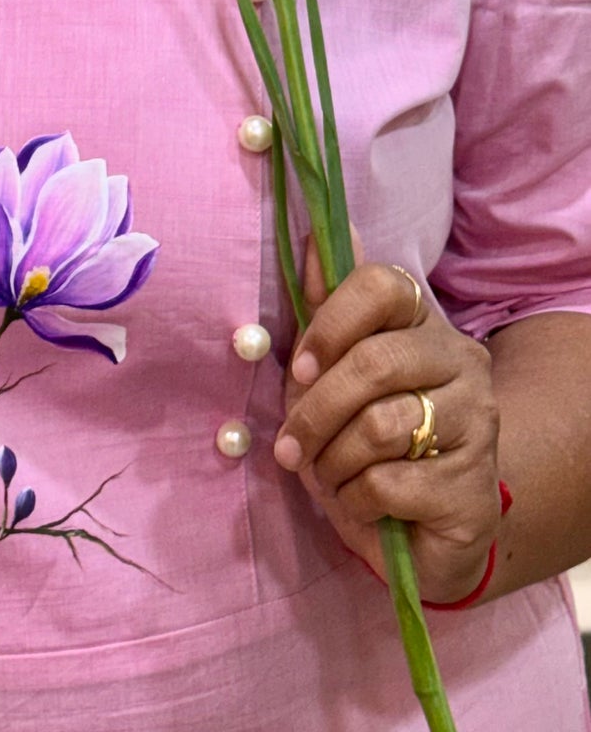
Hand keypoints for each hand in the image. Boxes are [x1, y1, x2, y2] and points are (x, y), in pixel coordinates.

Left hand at [272, 237, 501, 603]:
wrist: (422, 533)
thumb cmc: (368, 443)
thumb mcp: (335, 374)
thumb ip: (326, 308)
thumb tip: (312, 234)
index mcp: (426, 323)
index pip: (382, 285)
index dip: (330, 323)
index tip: (297, 367)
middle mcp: (463, 363)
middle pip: (374, 362)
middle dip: (316, 410)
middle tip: (290, 446)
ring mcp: (477, 425)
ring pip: (379, 426)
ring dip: (332, 460)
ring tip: (329, 476)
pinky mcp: (473, 489)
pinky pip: (389, 483)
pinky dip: (356, 499)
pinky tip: (362, 504)